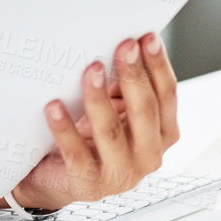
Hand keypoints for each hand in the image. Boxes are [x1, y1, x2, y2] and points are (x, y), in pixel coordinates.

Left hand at [11, 31, 178, 209]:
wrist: (58, 177)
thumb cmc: (90, 138)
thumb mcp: (114, 110)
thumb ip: (123, 86)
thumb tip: (122, 46)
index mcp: (161, 134)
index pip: (167, 96)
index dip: (158, 66)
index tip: (147, 38)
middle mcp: (148, 155)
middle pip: (145, 111)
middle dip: (134, 76)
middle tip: (124, 46)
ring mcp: (120, 172)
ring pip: (112, 131)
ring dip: (100, 97)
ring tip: (91, 70)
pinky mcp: (88, 183)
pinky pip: (76, 152)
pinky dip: (65, 128)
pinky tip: (54, 106)